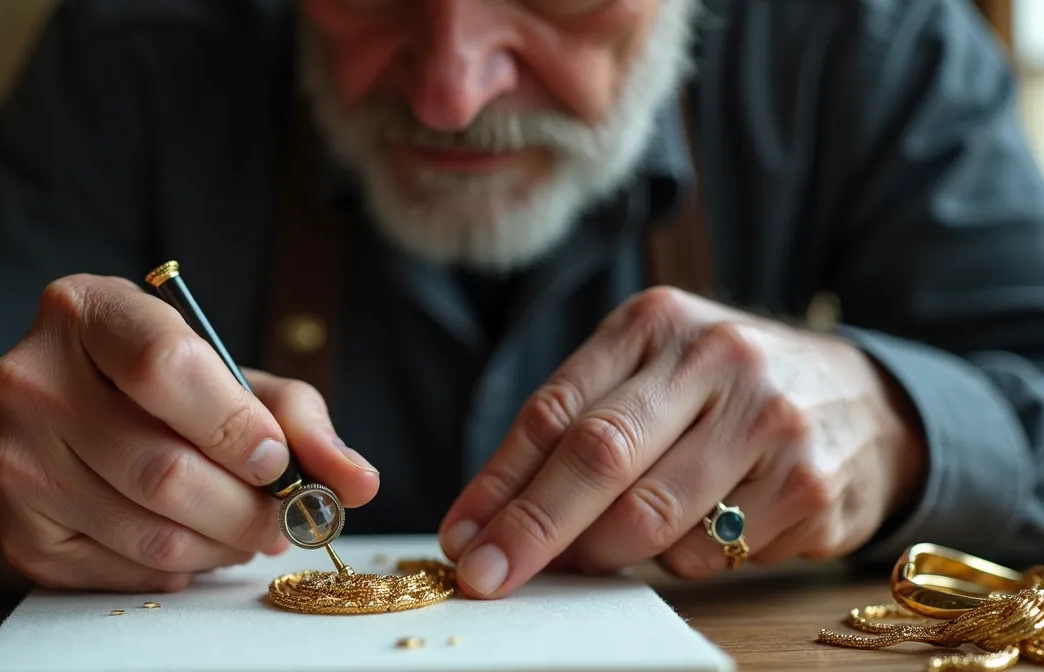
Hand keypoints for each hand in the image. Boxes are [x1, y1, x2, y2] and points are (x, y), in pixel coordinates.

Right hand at [0, 274, 380, 593]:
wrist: (60, 428)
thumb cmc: (157, 390)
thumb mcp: (225, 375)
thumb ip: (297, 415)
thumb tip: (357, 482)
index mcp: (84, 311)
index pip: (163, 365)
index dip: (236, 424)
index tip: (277, 459)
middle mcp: (32, 379)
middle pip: (163, 467)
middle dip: (249, 509)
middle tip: (287, 519)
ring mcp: (15, 459)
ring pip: (151, 530)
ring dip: (225, 544)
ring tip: (249, 530)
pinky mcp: (20, 531)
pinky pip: (128, 569)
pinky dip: (183, 566)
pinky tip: (193, 540)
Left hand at [437, 287, 926, 597]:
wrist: (862, 400)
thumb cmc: (724, 393)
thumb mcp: (652, 374)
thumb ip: (577, 426)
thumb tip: (489, 519)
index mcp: (656, 323)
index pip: (555, 410)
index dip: (499, 482)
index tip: (463, 537)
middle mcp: (717, 359)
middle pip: (598, 457)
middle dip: (531, 529)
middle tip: (488, 577)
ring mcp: (771, 422)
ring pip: (649, 519)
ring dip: (606, 554)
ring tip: (600, 553)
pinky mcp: (812, 486)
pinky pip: (711, 553)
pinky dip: (680, 560)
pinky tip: (694, 532)